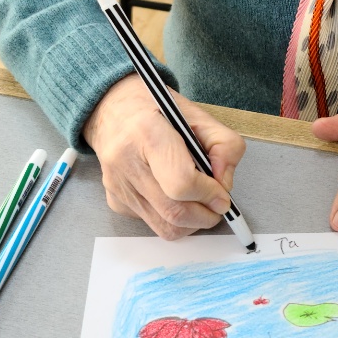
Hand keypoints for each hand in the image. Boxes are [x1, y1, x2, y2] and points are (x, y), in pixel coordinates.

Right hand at [84, 75, 245, 239]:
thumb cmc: (157, 109)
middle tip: (217, 205)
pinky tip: (173, 194)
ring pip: (164, 227)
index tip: (221, 193)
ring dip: (191, 223)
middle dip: (206, 216)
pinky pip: (152, 223)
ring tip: (200, 202)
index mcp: (147, 132)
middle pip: (174, 212)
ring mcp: (118, 185)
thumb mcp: (199, 115)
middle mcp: (126, 161)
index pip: (181, 183)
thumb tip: (224, 185)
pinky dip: (171, 217)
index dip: (208, 194)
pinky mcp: (115, 201)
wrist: (113, 109)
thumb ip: (224, 146)